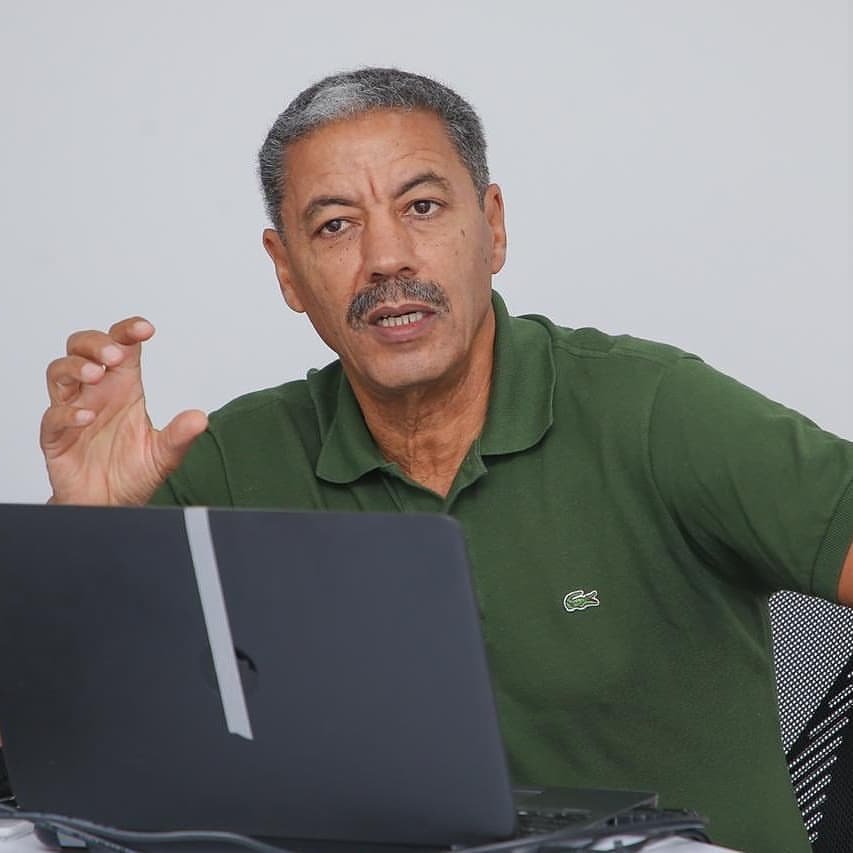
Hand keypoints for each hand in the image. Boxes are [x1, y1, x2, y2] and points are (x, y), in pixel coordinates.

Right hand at [41, 317, 207, 504]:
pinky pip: (52, 418)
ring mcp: (73, 413)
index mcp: (123, 389)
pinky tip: (87, 417)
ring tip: (96, 375)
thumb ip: (180, 435)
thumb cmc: (132, 472)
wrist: (110, 506)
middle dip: (96, 343)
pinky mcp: (56, 439)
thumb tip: (200, 418)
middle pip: (82, 348)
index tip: (145, 329)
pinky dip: (68, 413)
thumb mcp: (164, 454)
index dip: (128, 331)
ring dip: (75, 367)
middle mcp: (96, 395)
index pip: (121, 346)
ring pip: (59, 373)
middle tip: (115, 355)